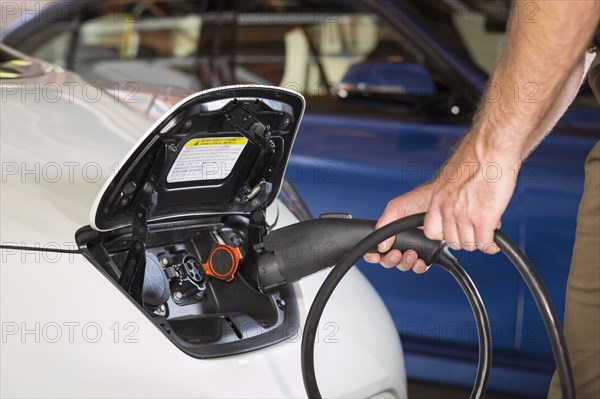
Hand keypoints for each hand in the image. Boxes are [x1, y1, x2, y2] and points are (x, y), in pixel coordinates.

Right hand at [363, 183, 433, 273]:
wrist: (440, 200)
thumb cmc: (419, 200)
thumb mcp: (396, 208)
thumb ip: (384, 225)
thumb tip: (381, 246)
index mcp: (390, 232)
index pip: (377, 249)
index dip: (374, 256)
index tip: (376, 257)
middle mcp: (402, 241)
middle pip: (389, 260)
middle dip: (391, 260)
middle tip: (397, 253)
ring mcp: (415, 247)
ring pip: (404, 265)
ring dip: (405, 263)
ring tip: (411, 254)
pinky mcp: (428, 252)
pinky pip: (420, 266)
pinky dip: (419, 267)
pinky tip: (420, 261)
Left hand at [423, 134, 513, 253]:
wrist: (491, 147)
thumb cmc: (477, 157)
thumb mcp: (453, 178)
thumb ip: (452, 196)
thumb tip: (459, 206)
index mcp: (438, 198)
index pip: (431, 231)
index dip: (444, 235)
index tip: (455, 231)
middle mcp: (448, 209)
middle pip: (451, 241)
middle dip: (465, 239)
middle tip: (476, 231)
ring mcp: (464, 216)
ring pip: (469, 245)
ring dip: (479, 241)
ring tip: (487, 230)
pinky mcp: (483, 219)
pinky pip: (485, 244)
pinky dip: (490, 245)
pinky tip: (494, 241)